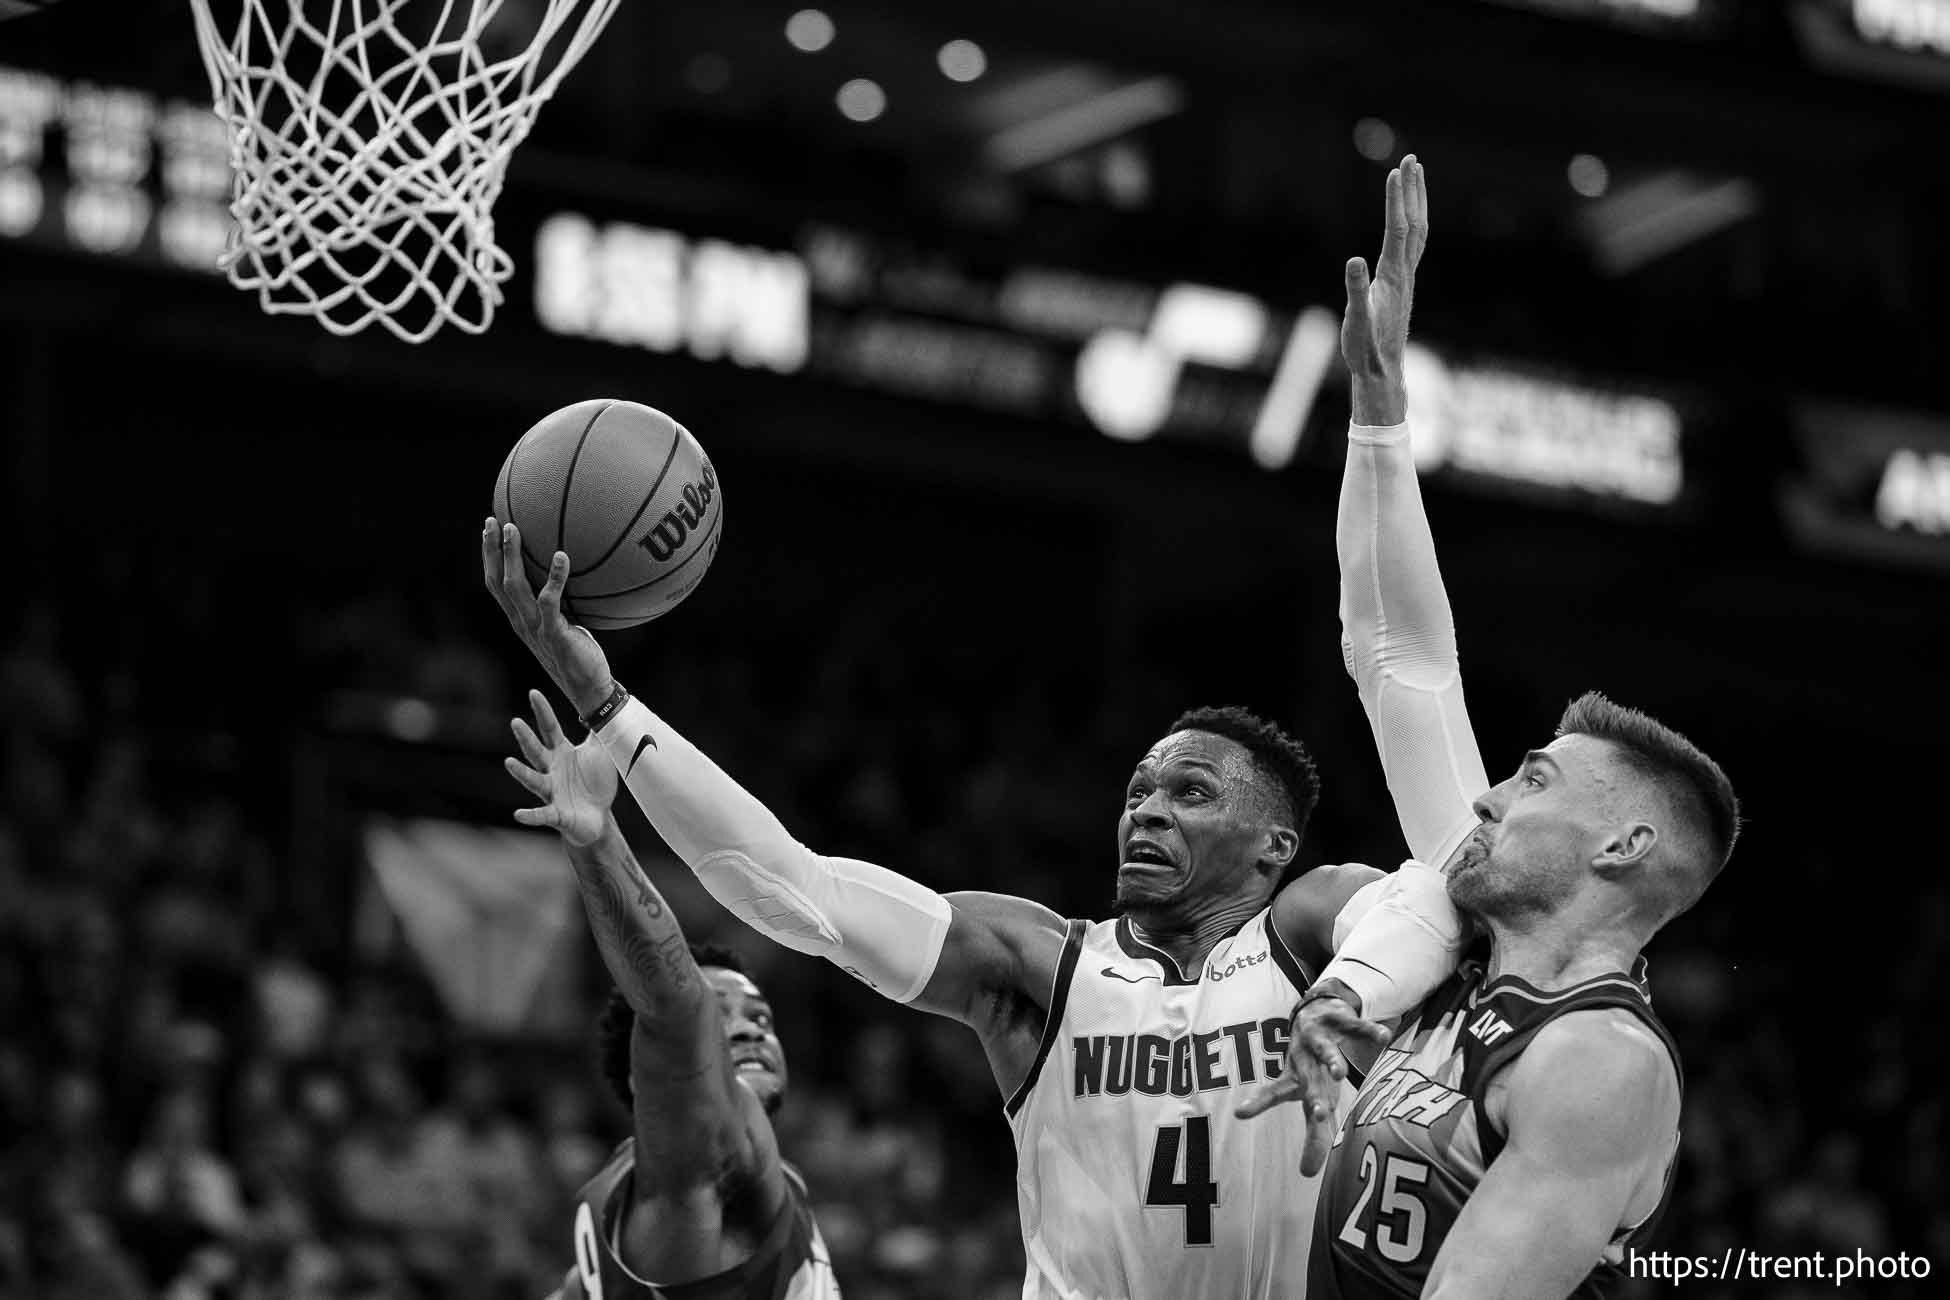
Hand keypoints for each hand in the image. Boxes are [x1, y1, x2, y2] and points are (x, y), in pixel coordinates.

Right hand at [482, 517, 616, 716]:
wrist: (588, 689)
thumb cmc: (580, 654)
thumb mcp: (565, 624)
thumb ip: (560, 603)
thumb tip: (571, 571)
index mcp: (520, 620)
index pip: (495, 584)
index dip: (489, 557)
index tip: (489, 529)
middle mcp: (521, 623)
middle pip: (497, 582)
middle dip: (492, 550)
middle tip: (492, 520)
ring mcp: (535, 629)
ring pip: (515, 588)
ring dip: (511, 556)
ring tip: (513, 529)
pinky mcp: (554, 635)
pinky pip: (550, 602)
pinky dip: (555, 578)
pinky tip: (562, 556)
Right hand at [505, 689, 618, 847]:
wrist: (598, 818)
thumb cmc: (595, 783)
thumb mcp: (599, 753)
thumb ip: (598, 731)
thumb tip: (602, 704)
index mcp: (561, 754)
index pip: (549, 728)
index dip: (542, 711)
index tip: (533, 692)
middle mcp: (551, 771)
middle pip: (536, 751)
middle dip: (526, 738)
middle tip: (516, 722)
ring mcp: (551, 792)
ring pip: (534, 780)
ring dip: (521, 773)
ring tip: (509, 763)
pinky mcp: (556, 814)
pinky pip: (541, 814)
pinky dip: (530, 815)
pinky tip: (519, 814)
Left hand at [1234, 992, 1392, 1174]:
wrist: (1319, 1011)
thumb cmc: (1314, 1066)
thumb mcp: (1314, 1097)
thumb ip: (1314, 1135)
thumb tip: (1307, 1174)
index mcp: (1295, 1077)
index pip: (1276, 1094)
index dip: (1261, 1103)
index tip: (1240, 1112)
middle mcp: (1303, 1057)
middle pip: (1306, 1079)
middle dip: (1312, 1096)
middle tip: (1318, 1114)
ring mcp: (1320, 1037)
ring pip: (1324, 1049)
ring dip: (1331, 1060)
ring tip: (1340, 1073)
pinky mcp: (1340, 1019)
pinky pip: (1357, 1026)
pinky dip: (1370, 1032)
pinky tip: (1385, 1037)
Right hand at [1342, 155, 1428, 426]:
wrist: (1382, 372)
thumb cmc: (1364, 349)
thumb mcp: (1355, 321)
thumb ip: (1355, 290)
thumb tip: (1354, 260)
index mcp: (1392, 277)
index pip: (1397, 229)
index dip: (1396, 200)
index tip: (1395, 171)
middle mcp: (1404, 273)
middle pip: (1413, 223)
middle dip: (1412, 190)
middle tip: (1410, 159)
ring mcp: (1406, 278)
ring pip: (1417, 232)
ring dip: (1416, 202)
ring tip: (1414, 177)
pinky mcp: (1401, 285)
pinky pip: (1412, 245)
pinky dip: (1412, 222)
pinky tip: (1407, 219)